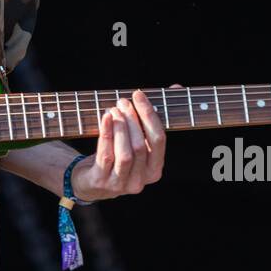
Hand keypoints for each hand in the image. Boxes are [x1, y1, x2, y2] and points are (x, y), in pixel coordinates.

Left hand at [70, 85, 176, 201]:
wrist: (92, 182)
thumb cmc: (119, 155)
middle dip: (132, 119)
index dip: (149, 115)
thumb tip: (178, 87)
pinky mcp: (102, 181)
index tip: (139, 95)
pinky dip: (106, 133)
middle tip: (123, 101)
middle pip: (141, 145)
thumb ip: (155, 115)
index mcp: (155, 170)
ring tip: (113, 109)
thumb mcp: (138, 140)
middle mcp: (141, 180)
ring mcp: (121, 184)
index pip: (159, 140)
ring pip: (125, 153)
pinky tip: (105, 118)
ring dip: (119, 126)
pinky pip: (106, 155)